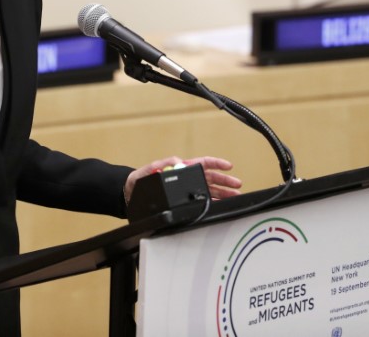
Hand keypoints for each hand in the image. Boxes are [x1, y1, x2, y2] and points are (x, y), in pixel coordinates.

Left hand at [124, 156, 241, 202]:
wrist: (131, 196)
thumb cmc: (139, 180)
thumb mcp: (147, 170)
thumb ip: (161, 164)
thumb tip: (177, 161)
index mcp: (180, 168)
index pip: (201, 163)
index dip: (216, 163)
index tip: (228, 166)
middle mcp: (186, 179)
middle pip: (210, 178)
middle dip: (225, 181)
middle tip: (237, 186)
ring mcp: (186, 190)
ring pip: (209, 191)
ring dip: (223, 194)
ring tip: (235, 197)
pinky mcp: (183, 201)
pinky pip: (201, 201)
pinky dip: (212, 204)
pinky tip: (221, 207)